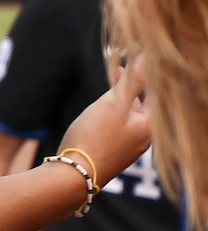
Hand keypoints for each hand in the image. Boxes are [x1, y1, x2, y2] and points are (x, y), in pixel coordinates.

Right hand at [58, 56, 149, 187]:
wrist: (74, 175)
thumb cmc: (95, 137)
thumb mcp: (114, 103)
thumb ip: (133, 80)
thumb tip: (148, 56)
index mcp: (150, 125)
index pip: (156, 93)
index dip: (147, 73)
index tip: (137, 58)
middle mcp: (144, 137)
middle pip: (144, 104)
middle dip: (134, 84)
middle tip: (121, 66)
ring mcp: (130, 147)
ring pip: (131, 115)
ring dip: (123, 97)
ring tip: (112, 82)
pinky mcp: (115, 153)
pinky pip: (120, 127)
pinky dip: (115, 113)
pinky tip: (100, 110)